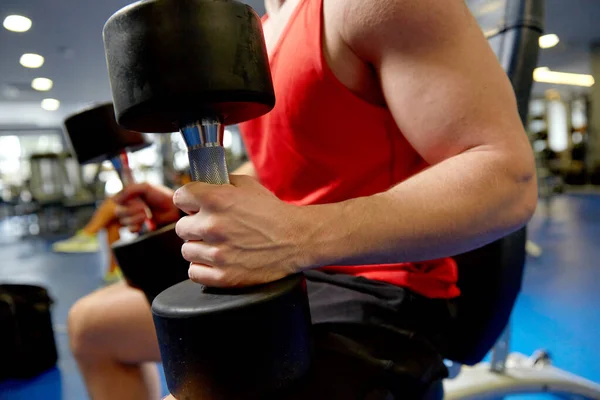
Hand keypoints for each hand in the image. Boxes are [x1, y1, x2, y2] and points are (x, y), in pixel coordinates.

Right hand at [114, 183, 179, 231]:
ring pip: (124, 221)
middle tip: (145, 208)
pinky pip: (130, 229)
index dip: (124, 201)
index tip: (135, 199)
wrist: (173, 209)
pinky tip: (144, 224)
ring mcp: (133, 217)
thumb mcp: (146, 187)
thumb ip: (130, 190)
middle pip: (118, 212)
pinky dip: (136, 227)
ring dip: (136, 218)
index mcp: (129, 195)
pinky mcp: (138, 226)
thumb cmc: (161, 196)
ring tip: (147, 215)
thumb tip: (114, 200)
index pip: (116, 200)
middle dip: (132, 210)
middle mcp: (128, 206)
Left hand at [174, 175, 310, 286]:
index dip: (188, 201)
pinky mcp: (223, 276)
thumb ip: (220, 182)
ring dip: (199, 248)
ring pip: (187, 251)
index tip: (194, 205)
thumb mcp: (248, 186)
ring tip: (218, 245)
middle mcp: (212, 226)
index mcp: (216, 200)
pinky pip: (194, 272)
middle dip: (195, 225)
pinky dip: (203, 268)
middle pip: (181, 227)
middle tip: (212, 227)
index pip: (179, 197)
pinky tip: (217, 260)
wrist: (296, 239)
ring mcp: (217, 254)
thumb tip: (200, 185)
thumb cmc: (273, 213)